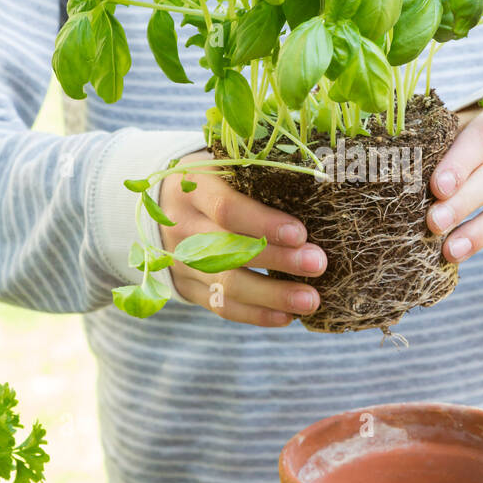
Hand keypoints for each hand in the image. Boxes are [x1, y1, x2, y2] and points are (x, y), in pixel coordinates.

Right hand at [159, 151, 325, 325]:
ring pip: (227, 285)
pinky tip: (286, 317)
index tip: (300, 233)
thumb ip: (258, 177)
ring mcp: (180, 261)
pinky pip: (221, 307)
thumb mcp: (225, 165)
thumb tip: (321, 192)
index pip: (226, 209)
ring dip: (272, 296)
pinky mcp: (186, 287)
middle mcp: (181, 226)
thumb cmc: (214, 179)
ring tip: (311, 300)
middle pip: (229, 250)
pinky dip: (255, 315)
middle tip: (318, 264)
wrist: (162, 203)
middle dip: (277, 260)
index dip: (263, 224)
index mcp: (192, 187)